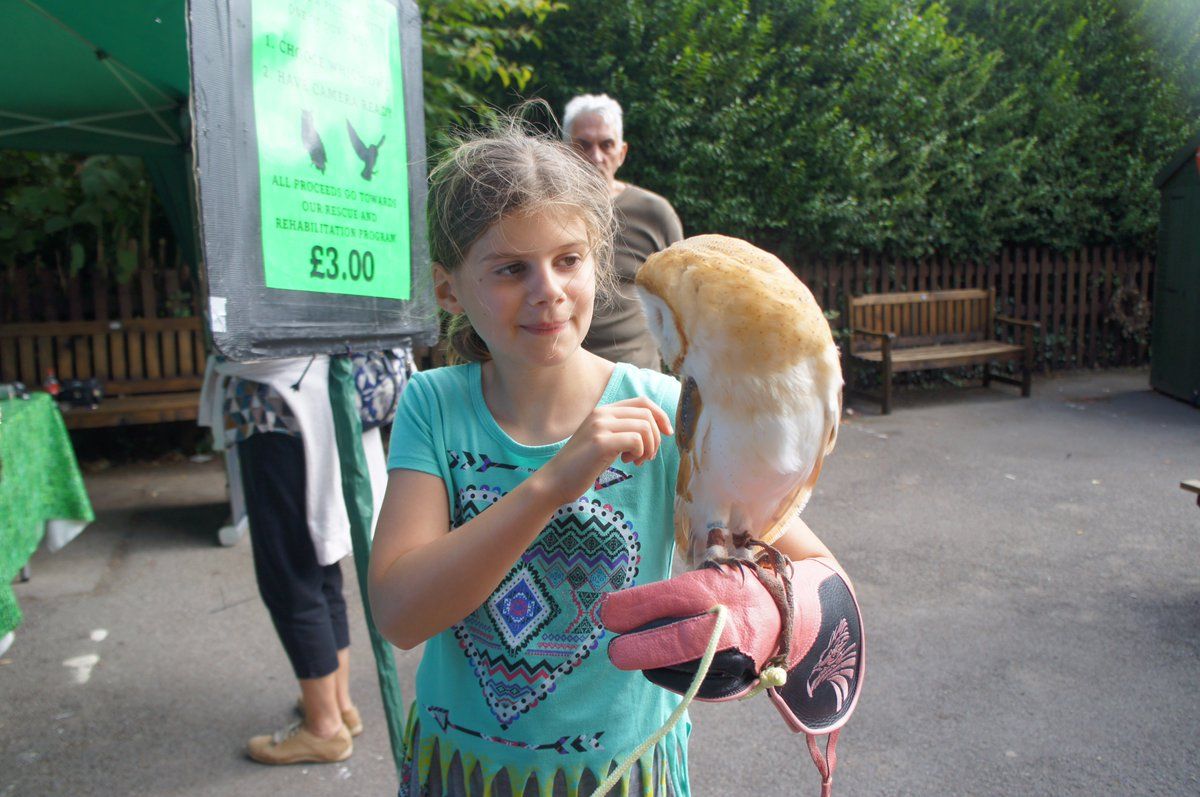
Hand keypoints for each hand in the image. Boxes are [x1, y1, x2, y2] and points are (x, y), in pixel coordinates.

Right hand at [540, 397, 672, 503]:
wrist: (555, 481)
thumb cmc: (583, 465)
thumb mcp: (605, 441)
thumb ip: (623, 431)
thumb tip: (655, 430)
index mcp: (604, 411)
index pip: (642, 402)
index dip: (661, 415)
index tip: (668, 433)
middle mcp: (602, 414)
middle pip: (647, 414)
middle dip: (656, 437)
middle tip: (647, 456)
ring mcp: (600, 426)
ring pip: (645, 427)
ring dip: (649, 447)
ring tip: (637, 461)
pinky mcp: (600, 442)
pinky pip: (636, 440)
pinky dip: (640, 452)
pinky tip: (628, 462)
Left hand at [600, 556, 862, 735]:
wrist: (784, 619)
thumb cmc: (730, 591)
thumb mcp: (707, 577)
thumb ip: (670, 595)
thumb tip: (617, 612)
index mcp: (719, 589)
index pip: (671, 597)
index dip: (634, 606)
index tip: (606, 613)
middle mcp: (730, 624)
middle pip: (680, 640)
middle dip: (641, 648)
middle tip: (613, 650)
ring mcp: (736, 658)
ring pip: (682, 667)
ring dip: (652, 662)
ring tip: (633, 652)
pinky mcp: (735, 685)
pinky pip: (693, 686)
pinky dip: (669, 676)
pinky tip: (657, 667)